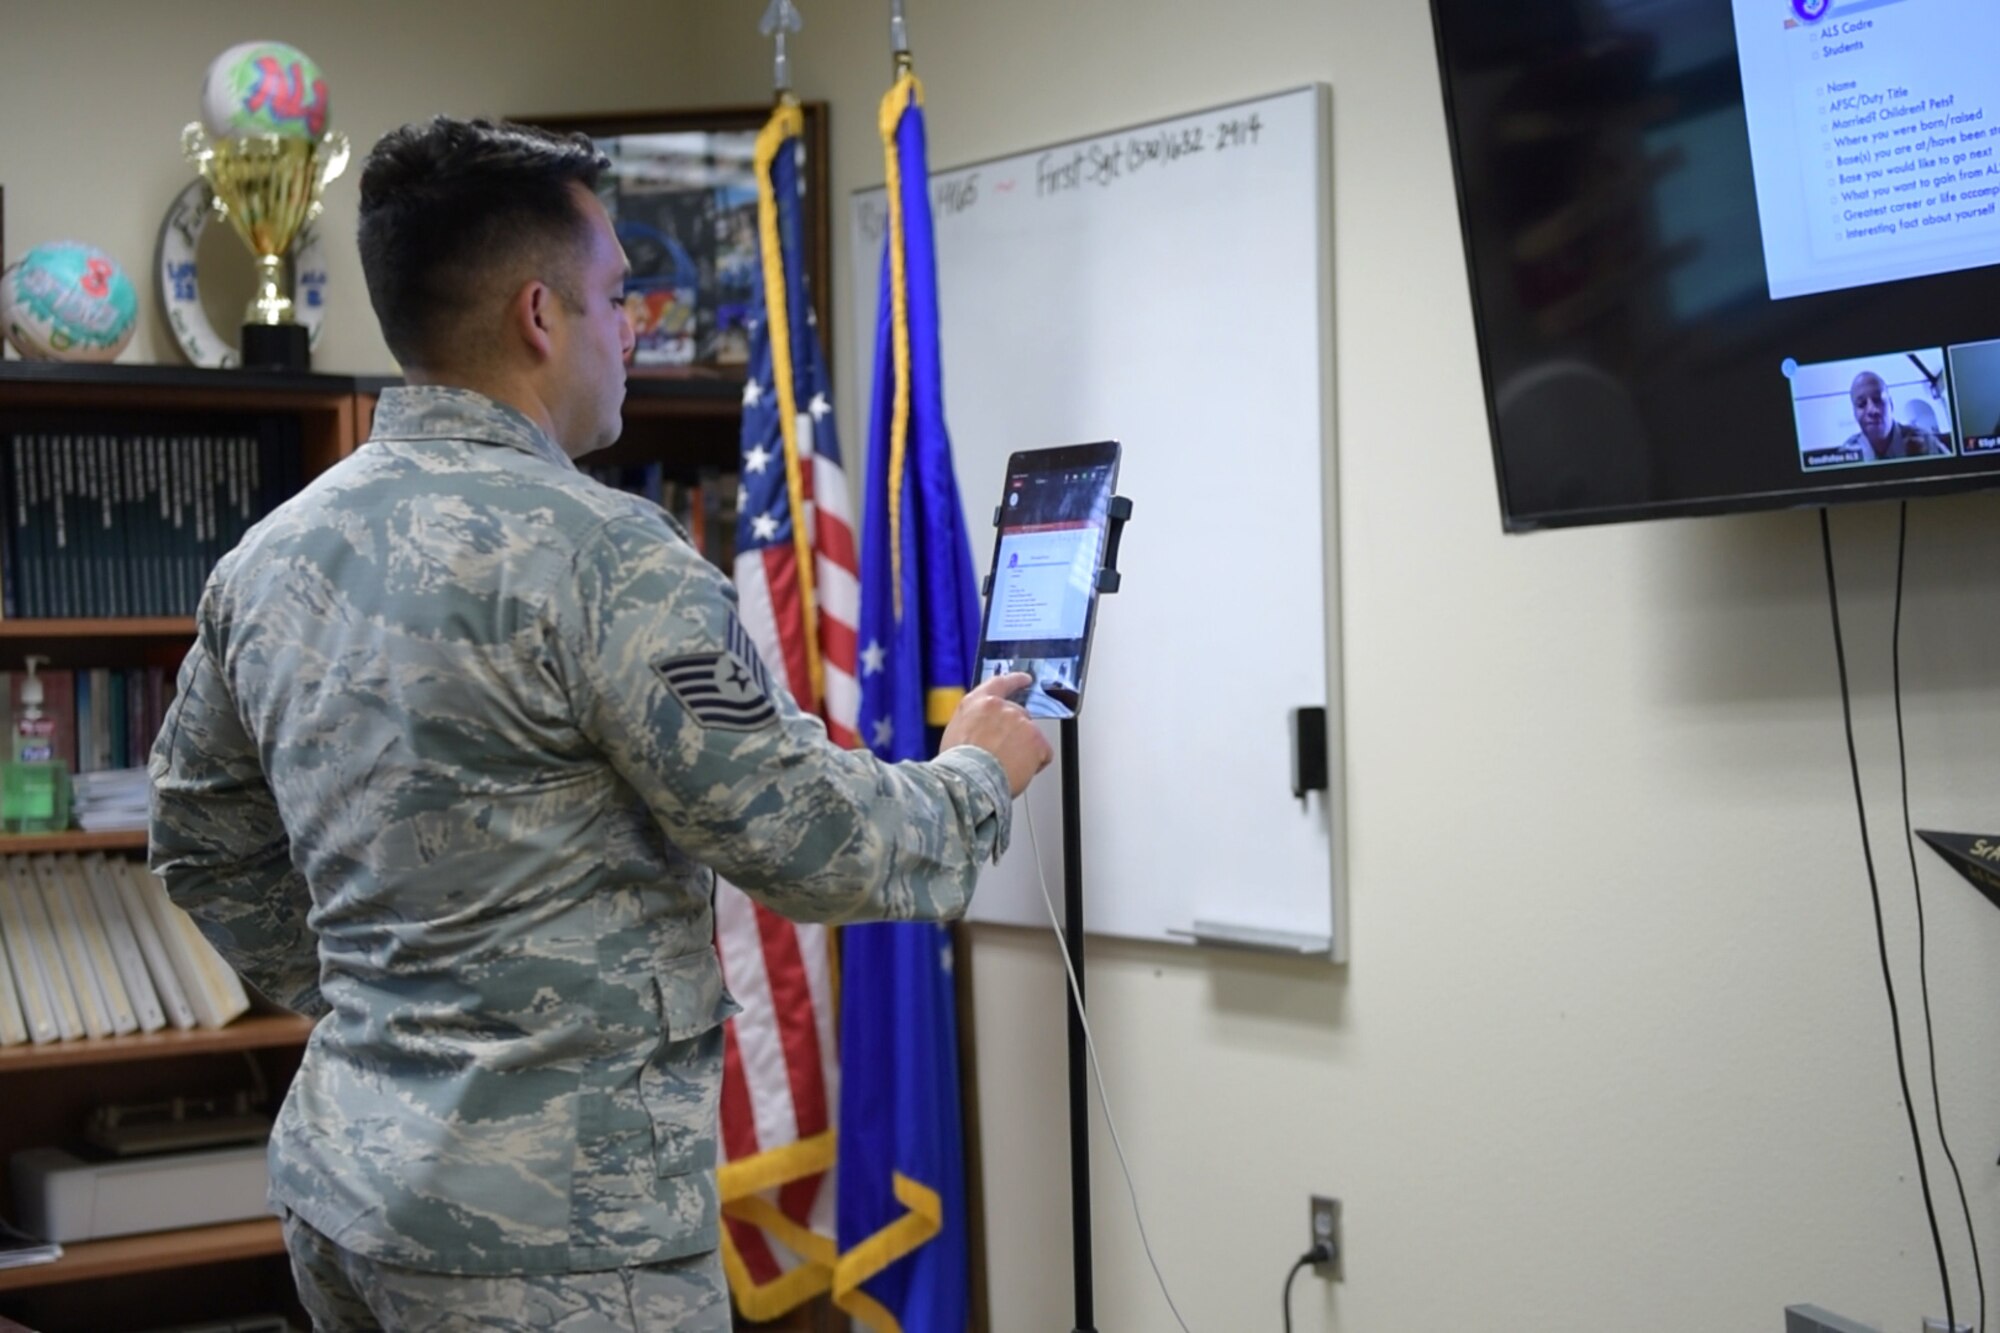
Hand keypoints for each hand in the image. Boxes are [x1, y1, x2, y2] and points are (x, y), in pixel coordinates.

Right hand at [940, 672, 1051, 796]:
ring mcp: (1020, 721)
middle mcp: (1000, 707)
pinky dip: (1036, 764)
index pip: (1000, 683)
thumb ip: (974, 723)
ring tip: (1006, 766)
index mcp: (977, 703)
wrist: (969, 781)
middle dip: (1017, 733)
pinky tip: (1018, 771)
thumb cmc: (958, 765)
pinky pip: (1043, 753)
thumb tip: (983, 730)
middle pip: (1019, 715)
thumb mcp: (955, 733)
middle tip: (1004, 754)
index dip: (1015, 680)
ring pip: (1031, 736)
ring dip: (1024, 751)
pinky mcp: (1035, 738)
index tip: (1025, 679)